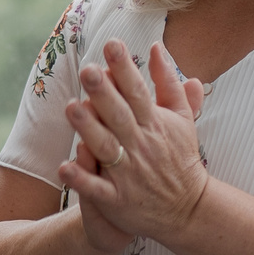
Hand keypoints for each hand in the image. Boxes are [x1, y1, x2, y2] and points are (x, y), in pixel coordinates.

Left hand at [59, 39, 209, 245]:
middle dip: (104, 93)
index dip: (124, 68)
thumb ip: (168, 82)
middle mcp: (140, 145)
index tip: (112, 44)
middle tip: (87, 71)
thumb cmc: (180, 157)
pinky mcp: (118, 199)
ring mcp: (128, 173)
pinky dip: (82, 180)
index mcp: (154, 123)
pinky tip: (64, 168)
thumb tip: (156, 47)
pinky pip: (97, 189)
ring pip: (105, 148)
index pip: (137, 92)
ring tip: (71, 108)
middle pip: (119, 115)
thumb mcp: (182, 118)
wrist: (188, 209)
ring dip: (88, 129)